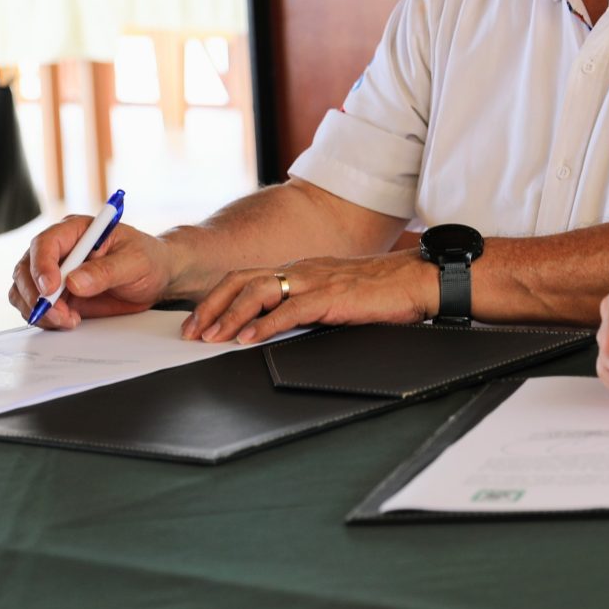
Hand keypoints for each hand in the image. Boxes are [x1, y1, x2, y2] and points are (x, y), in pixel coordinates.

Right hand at [9, 218, 177, 328]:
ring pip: (24, 291)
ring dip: (39, 310)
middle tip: (60, 314)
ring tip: (69, 320)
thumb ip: (106, 271)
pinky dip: (44, 318)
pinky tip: (68, 321)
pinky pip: (34, 307)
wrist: (155, 277)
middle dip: (37, 296)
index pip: (45, 243)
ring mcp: (54, 272)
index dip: (42, 266)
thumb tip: (73, 282)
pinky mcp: (56, 294)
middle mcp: (58, 250)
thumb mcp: (136, 262)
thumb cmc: (148, 260)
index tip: (51, 289)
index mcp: (76, 230)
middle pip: (26, 269)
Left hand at [184, 251, 436, 343]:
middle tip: (190, 332)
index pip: (248, 278)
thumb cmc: (383, 292)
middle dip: (210, 305)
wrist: (417, 280)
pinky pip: (290, 308)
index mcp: (302, 269)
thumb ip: (308, 306)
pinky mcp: (332, 296)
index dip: (218, 299)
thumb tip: (278, 328)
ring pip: (259, 291)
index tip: (199, 322)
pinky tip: (249, 339)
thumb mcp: (336, 295)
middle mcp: (303, 270)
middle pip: (242, 280)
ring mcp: (317, 280)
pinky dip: (265, 324)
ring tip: (211, 337)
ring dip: (230, 316)